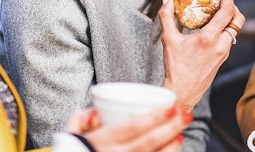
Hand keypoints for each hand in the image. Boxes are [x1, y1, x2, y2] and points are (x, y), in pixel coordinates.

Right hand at [64, 105, 191, 151]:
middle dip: (171, 128)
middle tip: (186, 115)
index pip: (133, 128)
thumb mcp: (69, 133)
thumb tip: (96, 113)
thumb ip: (80, 118)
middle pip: (148, 143)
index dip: (155, 118)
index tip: (172, 107)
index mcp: (101, 142)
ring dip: (171, 147)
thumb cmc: (72, 150)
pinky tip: (171, 150)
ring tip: (181, 134)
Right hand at [160, 0, 244, 109]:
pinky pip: (230, 39)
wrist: (183, 92)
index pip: (227, 12)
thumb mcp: (169, 40)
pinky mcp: (223, 58)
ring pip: (235, 30)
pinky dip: (226, 29)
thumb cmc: (176, 68)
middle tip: (223, 1)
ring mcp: (224, 53)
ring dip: (230, 19)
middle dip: (234, 7)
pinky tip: (212, 29)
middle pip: (239, 20)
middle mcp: (221, 45)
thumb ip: (167, 17)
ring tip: (216, 13)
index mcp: (209, 38)